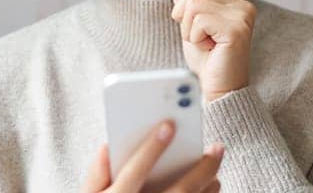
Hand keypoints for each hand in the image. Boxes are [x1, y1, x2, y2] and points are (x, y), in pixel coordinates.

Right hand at [81, 119, 223, 192]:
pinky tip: (212, 184)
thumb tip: (108, 147)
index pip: (134, 173)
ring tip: (217, 163)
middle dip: (201, 168)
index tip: (169, 125)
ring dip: (209, 184)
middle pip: (178, 192)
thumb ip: (95, 174)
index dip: (151, 149)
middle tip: (216, 147)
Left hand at [151, 0, 256, 102]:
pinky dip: (195, 36)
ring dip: (188, 27)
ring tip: (203, 42)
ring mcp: (242, 15)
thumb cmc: (207, 59)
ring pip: (194, 2)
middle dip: (183, 12)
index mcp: (233, 0)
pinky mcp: (237, 28)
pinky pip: (199, 20)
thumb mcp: (190, 23)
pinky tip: (208, 48)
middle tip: (195, 35)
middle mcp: (242, 4)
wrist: (220, 89)